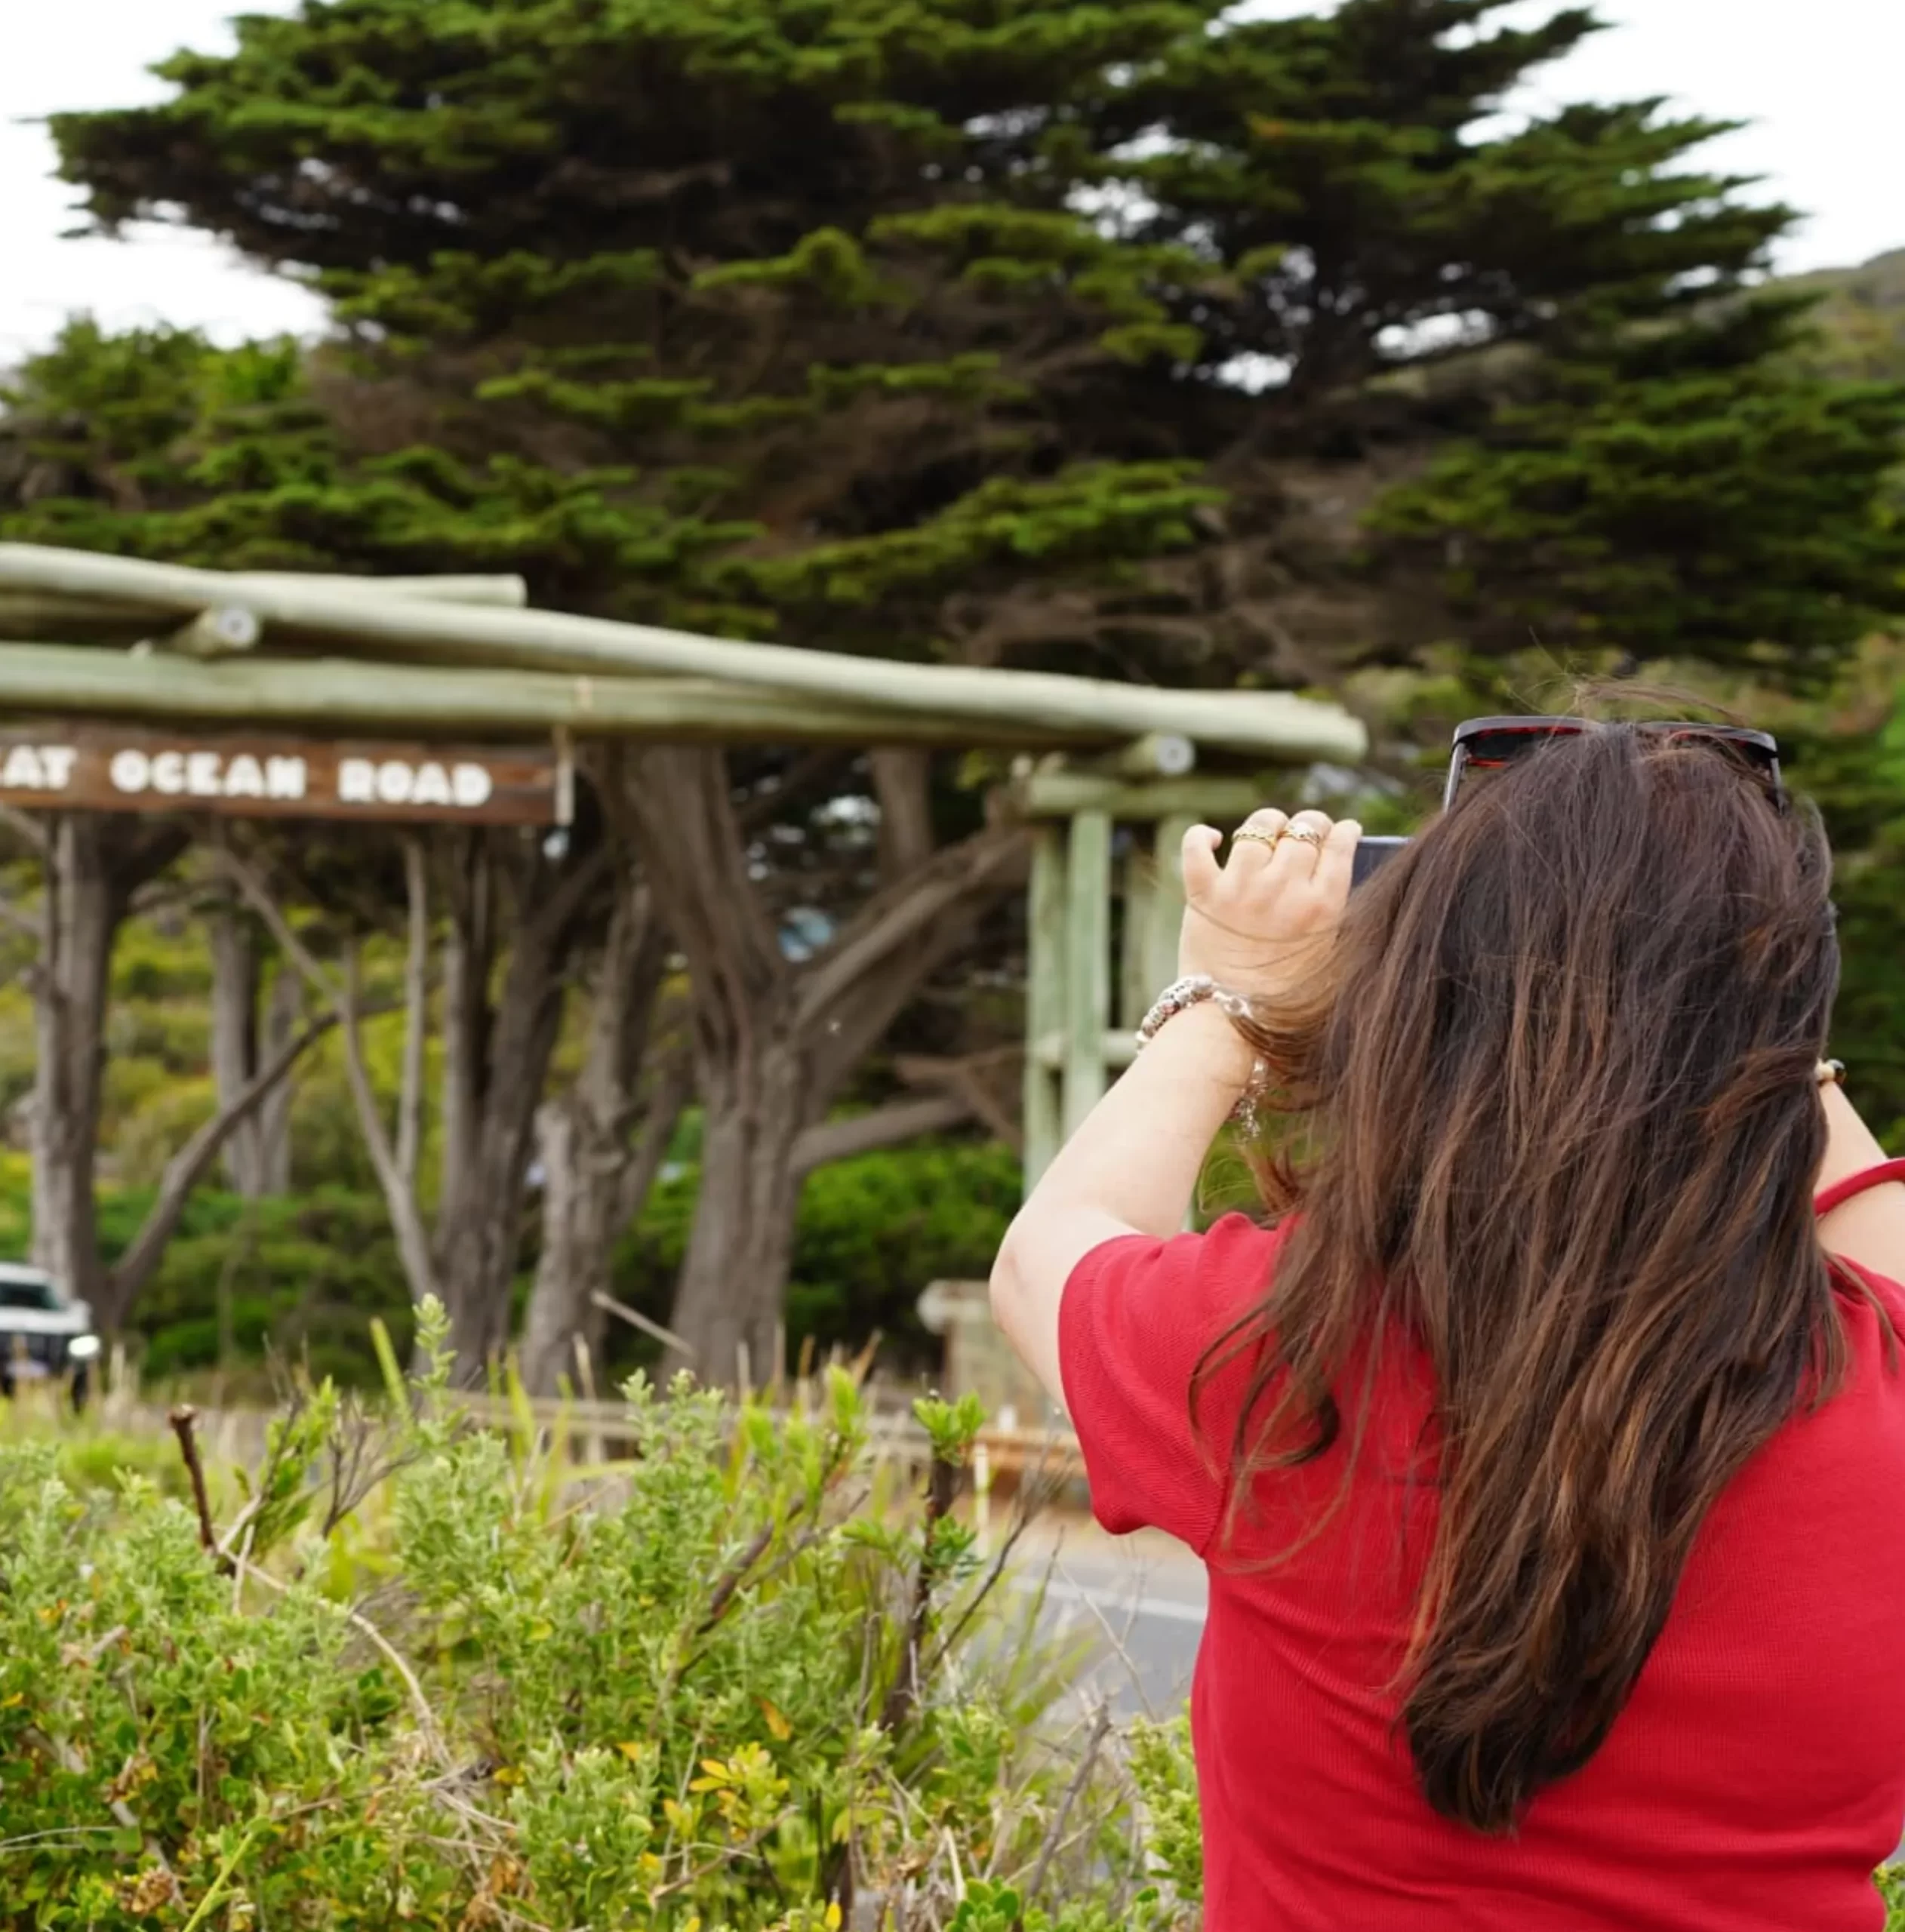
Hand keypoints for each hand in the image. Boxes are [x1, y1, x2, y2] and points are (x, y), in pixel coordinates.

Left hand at [1178, 807, 1359, 1002]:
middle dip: (1310, 825)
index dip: (1343, 832)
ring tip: (1268, 833)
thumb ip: (1337, 917)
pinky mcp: (1202, 893)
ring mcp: (1241, 888)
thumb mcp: (1331, 961)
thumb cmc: (1287, 1000)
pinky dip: (1202, 836)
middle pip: (1303, 830)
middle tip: (1307, 832)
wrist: (1229, 1023)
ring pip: (1258, 827)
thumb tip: (1337, 873)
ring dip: (1267, 825)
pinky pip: (1197, 845)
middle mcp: (1284, 890)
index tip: (1343, 831)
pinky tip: (1214, 840)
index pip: (1340, 846)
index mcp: (1323, 908)